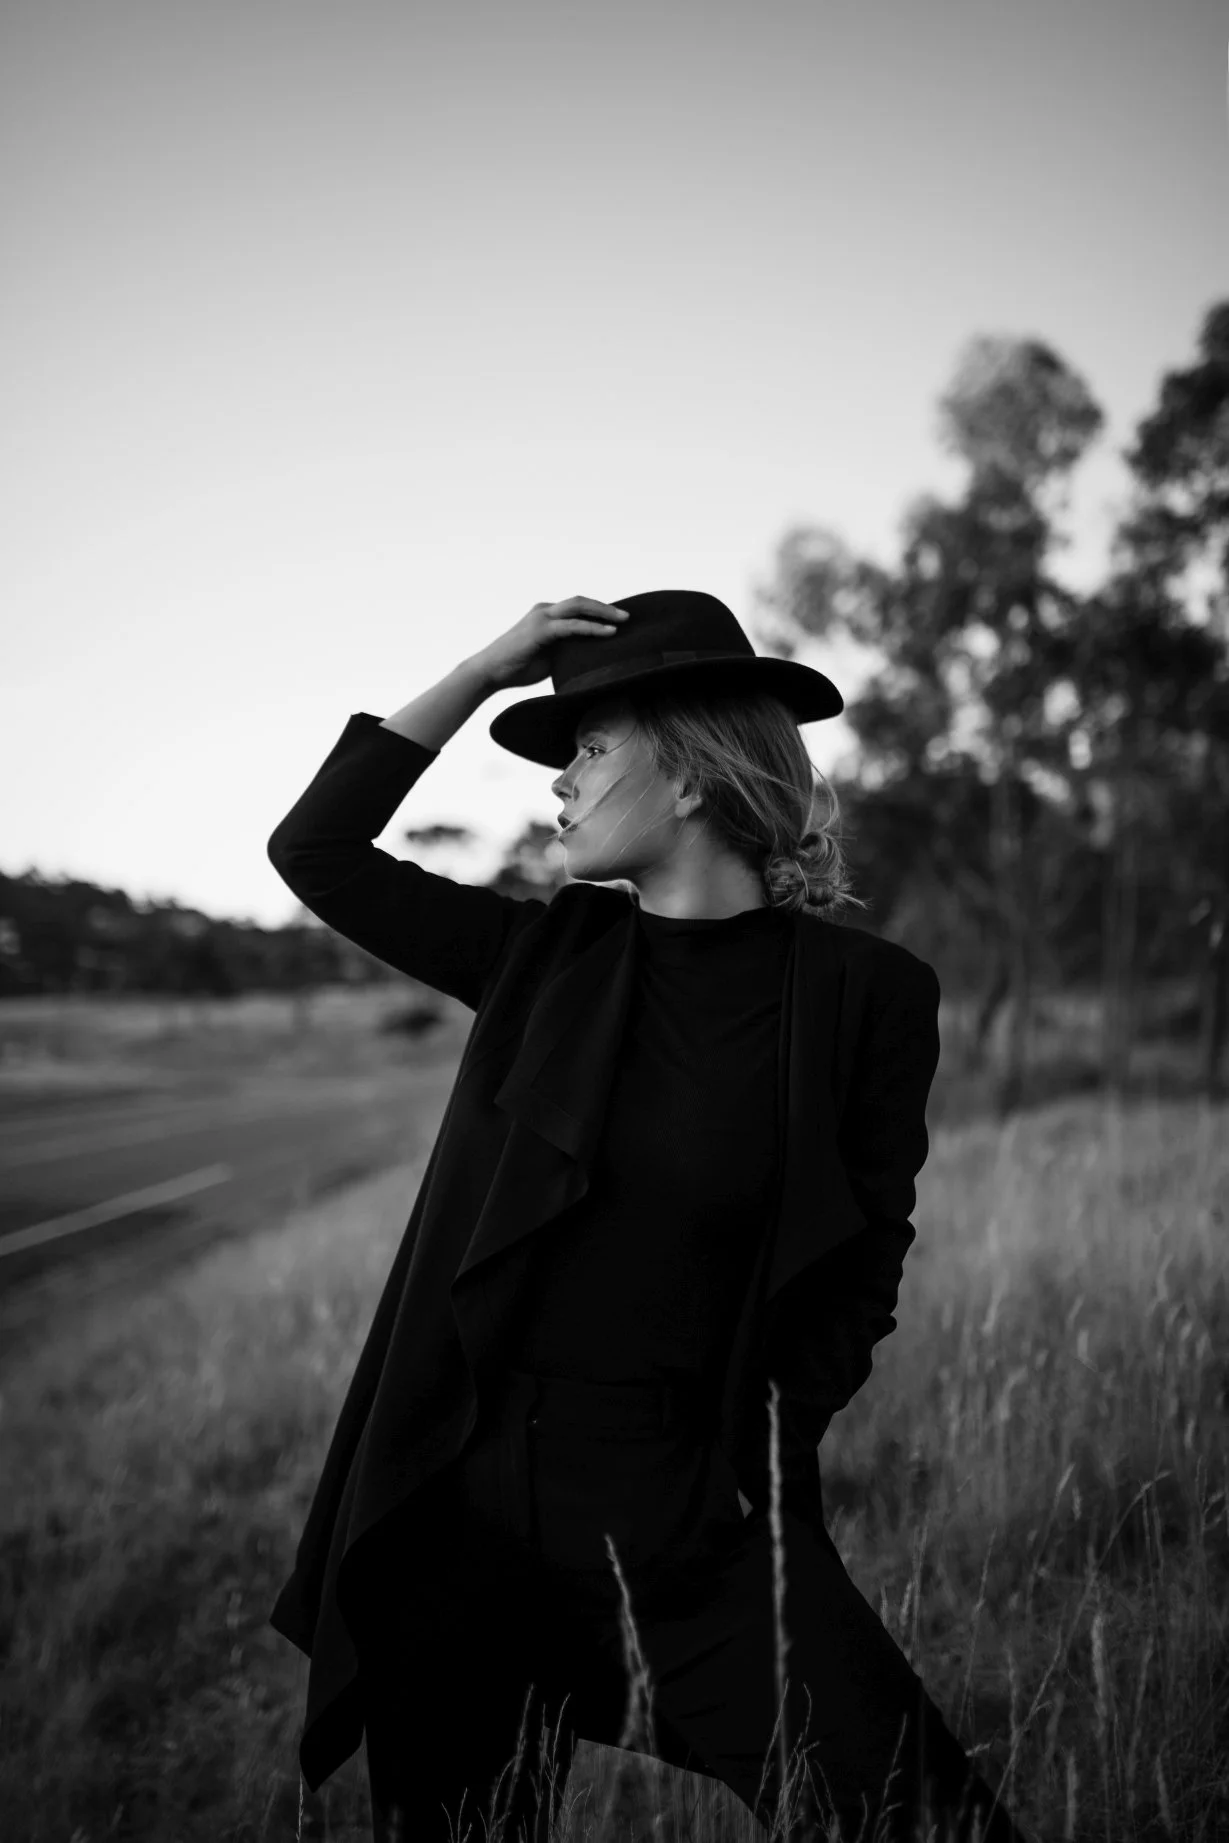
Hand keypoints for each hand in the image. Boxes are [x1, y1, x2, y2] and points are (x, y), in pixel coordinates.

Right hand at [471, 596, 630, 691]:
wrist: (491, 672)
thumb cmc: (518, 667)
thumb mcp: (550, 656)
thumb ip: (567, 650)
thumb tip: (591, 658)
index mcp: (547, 615)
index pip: (578, 608)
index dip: (599, 612)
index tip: (618, 620)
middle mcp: (545, 611)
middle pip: (582, 602)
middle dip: (606, 608)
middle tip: (628, 617)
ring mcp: (542, 617)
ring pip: (579, 608)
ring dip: (604, 613)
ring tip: (624, 621)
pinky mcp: (541, 630)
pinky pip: (572, 626)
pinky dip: (592, 628)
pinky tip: (609, 633)